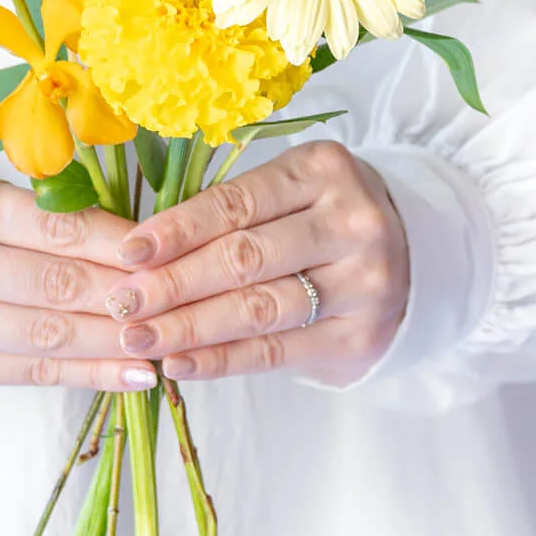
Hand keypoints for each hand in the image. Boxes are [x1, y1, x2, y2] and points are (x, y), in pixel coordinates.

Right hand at [0, 170, 158, 390]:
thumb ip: (46, 210)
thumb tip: (141, 240)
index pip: (57, 227)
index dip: (120, 244)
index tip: (168, 253)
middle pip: (58, 283)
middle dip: (128, 295)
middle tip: (182, 302)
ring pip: (50, 332)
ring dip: (117, 340)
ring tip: (168, 340)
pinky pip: (34, 371)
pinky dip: (90, 373)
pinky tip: (136, 374)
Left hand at [102, 142, 409, 386]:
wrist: (414, 257)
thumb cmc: (323, 218)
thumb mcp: (291, 191)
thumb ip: (230, 212)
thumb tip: (139, 253)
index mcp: (323, 171)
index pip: (236, 204)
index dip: (177, 230)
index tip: (127, 252)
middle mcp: (351, 224)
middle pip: (245, 258)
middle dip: (173, 283)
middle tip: (121, 302)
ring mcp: (362, 283)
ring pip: (258, 309)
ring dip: (189, 327)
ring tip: (137, 337)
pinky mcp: (360, 337)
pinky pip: (277, 352)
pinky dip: (222, 359)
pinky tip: (179, 364)